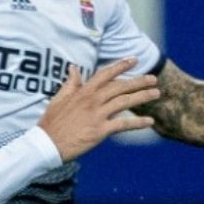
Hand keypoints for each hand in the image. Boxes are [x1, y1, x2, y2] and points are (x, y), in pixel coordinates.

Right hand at [36, 58, 157, 161]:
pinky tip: (150, 121)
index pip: (105, 74)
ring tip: (157, 93)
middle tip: (153, 78)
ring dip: (143, 97)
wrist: (47, 144)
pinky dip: (138, 123)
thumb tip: (74, 68)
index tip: (134, 60)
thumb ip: (70, 84)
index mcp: (83, 92)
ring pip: (125, 102)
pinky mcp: (100, 131)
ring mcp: (97, 115)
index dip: (121, 66)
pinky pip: (124, 125)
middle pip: (120, 87)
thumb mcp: (59, 99)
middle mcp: (92, 100)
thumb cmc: (52, 123)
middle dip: (138, 81)